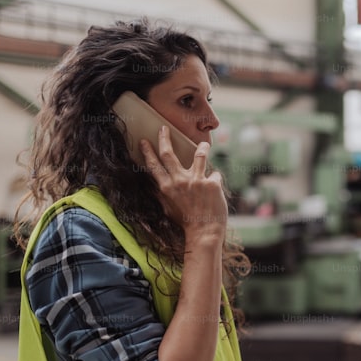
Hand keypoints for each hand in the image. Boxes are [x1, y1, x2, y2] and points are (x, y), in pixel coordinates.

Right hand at [140, 126, 226, 242]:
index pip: (154, 166)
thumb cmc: (186, 221)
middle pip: (168, 154)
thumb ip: (164, 193)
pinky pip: (215, 175)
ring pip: (199, 155)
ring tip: (204, 144)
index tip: (144, 141)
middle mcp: (179, 182)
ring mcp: (196, 181)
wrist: (205, 232)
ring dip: (202, 147)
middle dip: (164, 139)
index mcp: (167, 188)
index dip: (148, 152)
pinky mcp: (212, 184)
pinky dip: (215, 180)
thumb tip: (159, 183)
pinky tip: (215, 190)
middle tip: (163, 128)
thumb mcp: (169, 207)